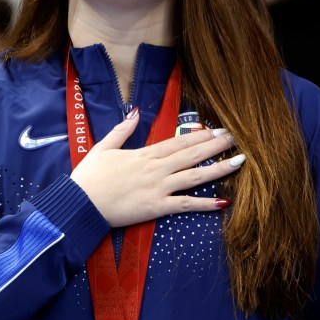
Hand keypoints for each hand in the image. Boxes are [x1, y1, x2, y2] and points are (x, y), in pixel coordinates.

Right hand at [70, 110, 243, 227]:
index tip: (217, 129)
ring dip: (218, 169)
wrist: (81, 203)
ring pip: (194, 176)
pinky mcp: (156, 207)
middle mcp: (156, 169)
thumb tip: (135, 112)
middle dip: (216, 146)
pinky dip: (204, 203)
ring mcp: (158, 188)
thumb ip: (122, 130)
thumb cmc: (90, 177)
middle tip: (236, 138)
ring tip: (238, 162)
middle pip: (192, 155)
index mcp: (144, 154)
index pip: (178, 142)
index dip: (200, 135)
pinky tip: (223, 201)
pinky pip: (185, 204)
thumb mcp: (103, 147)